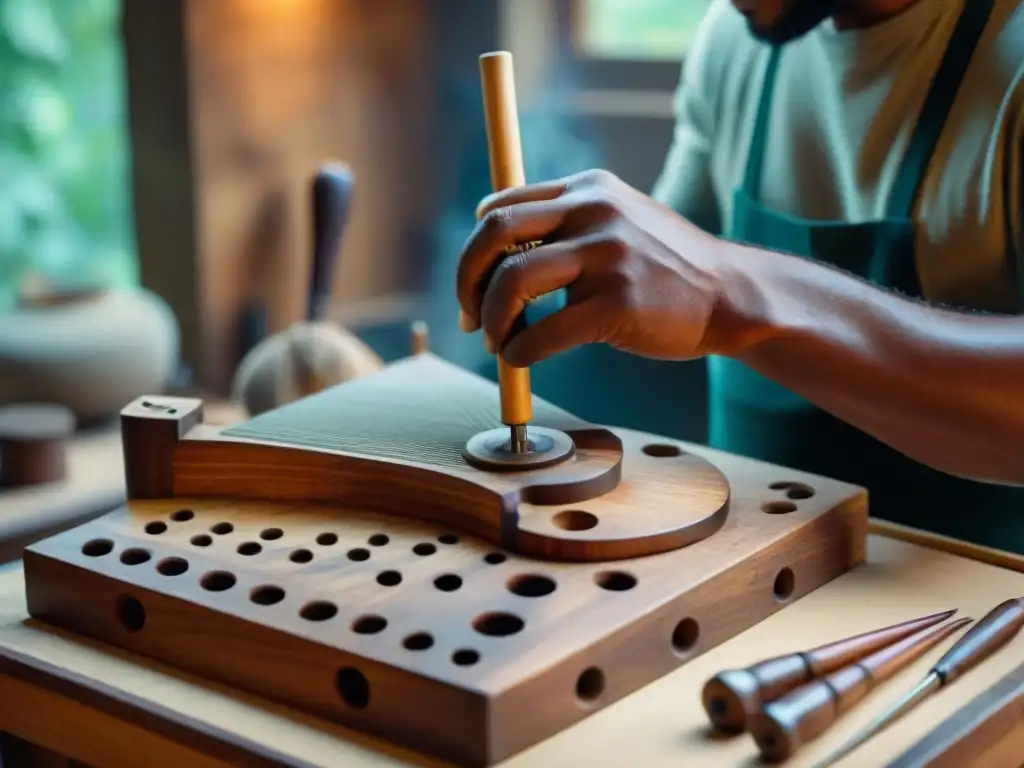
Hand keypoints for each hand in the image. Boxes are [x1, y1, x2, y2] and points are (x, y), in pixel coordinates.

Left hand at [456, 169, 731, 366]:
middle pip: (494, 234)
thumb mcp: (618, 219)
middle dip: (467, 279)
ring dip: (491, 319)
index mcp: (587, 189)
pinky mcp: (618, 304)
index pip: (500, 208)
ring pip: (513, 282)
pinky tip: (521, 359)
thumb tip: (494, 252)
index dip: (475, 251)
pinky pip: (545, 331)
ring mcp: (608, 256)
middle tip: (468, 315)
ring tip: (497, 342)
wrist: (728, 294)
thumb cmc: (662, 266)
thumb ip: (566, 222)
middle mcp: (594, 212)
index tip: (474, 284)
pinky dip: (520, 350)